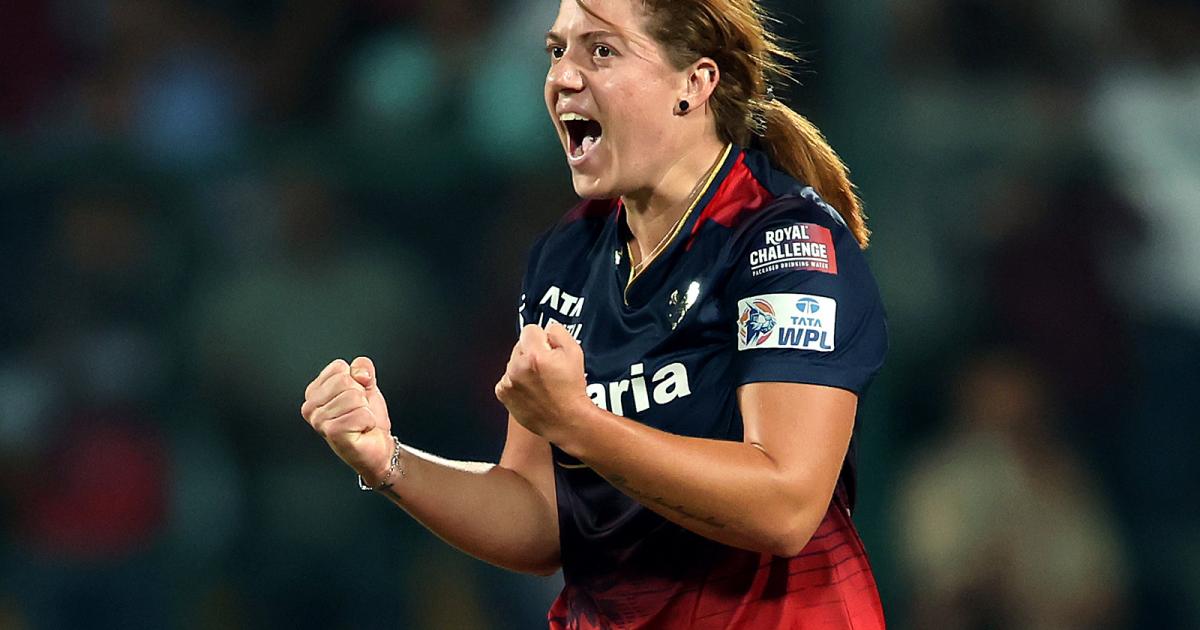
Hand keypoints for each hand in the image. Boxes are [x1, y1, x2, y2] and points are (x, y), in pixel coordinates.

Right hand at [301, 357, 394, 483]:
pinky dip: (368, 422)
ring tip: (358, 422)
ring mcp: (319, 421)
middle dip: (361, 396)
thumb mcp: (366, 385)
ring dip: (365, 410)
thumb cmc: (366, 418)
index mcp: (314, 392)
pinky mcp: (332, 432)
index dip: (356, 380)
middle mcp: (310, 407)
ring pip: (354, 397)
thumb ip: (362, 368)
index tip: (355, 399)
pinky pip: (361, 414)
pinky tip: (361, 431)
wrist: (377, 447)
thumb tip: (359, 372)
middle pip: (346, 381)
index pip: (339, 367)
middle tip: (358, 412)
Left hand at [495, 322, 591, 441]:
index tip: (550, 351)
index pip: (530, 329)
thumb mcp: (575, 353)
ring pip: (513, 362)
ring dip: (523, 367)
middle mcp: (517, 367)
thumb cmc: (572, 389)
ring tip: (540, 382)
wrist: (566, 421)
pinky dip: (516, 382)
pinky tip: (531, 391)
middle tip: (547, 369)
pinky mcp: (503, 394)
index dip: (543, 338)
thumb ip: (558, 333)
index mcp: (535, 354)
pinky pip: (507, 378)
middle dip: (532, 352)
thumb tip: (546, 329)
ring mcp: (508, 382)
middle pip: (520, 345)